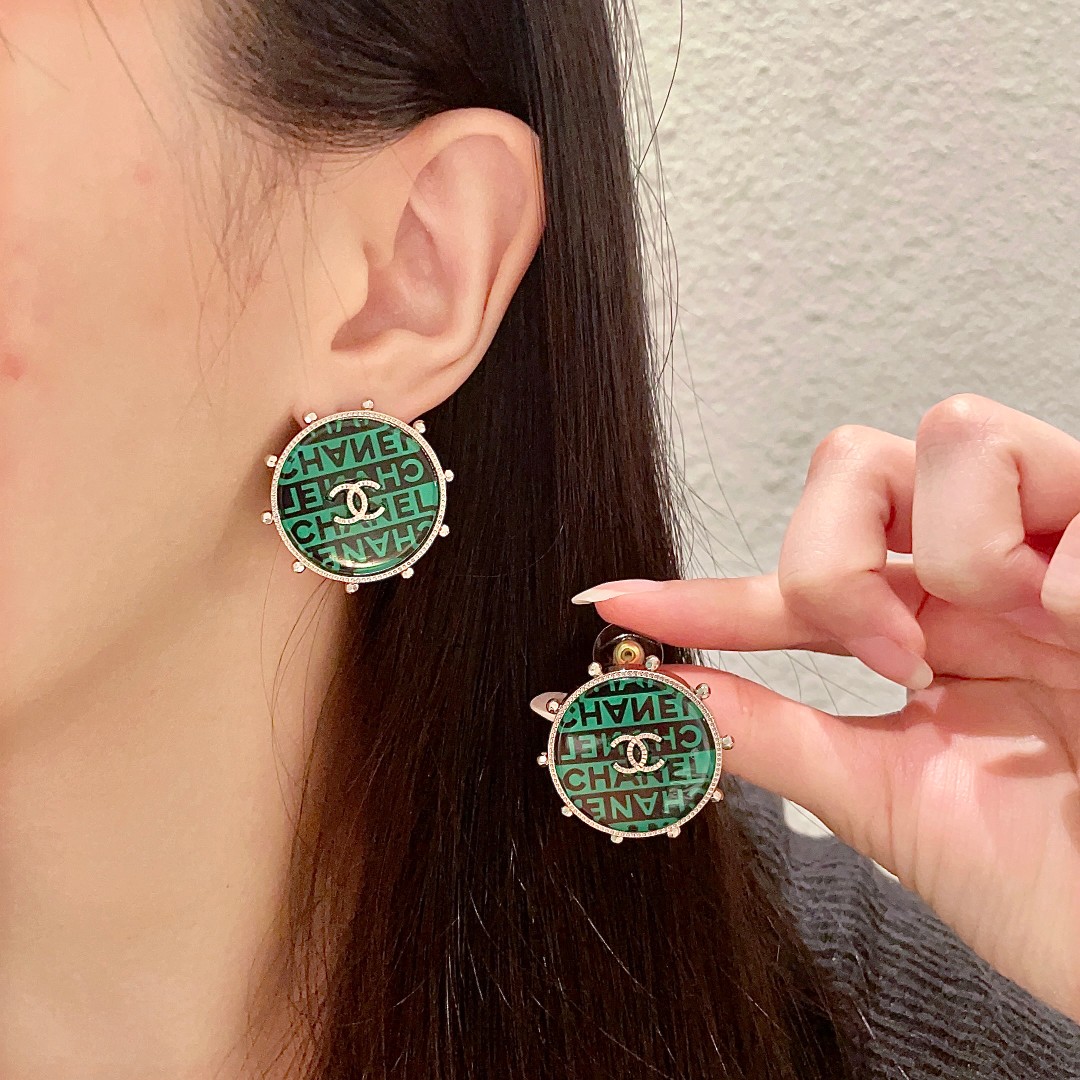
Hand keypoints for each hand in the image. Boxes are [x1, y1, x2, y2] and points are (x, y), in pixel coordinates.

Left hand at [573, 394, 1079, 1024]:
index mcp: (926, 630)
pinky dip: (1061, 562)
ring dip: (956, 550)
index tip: (616, 605)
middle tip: (887, 655)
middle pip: (854, 460)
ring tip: (1013, 631)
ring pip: (957, 432)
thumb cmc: (1051, 880)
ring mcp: (1061, 552)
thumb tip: (669, 701)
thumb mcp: (888, 801)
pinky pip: (1078, 484)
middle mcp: (984, 575)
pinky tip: (1075, 625)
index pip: (790, 586)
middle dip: (835, 557)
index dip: (700, 595)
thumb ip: (778, 736)